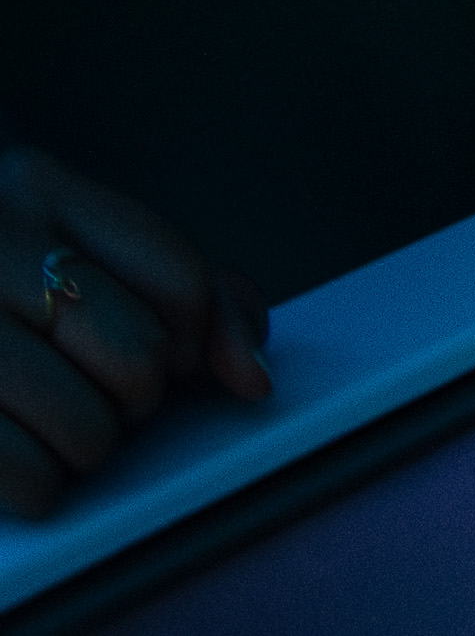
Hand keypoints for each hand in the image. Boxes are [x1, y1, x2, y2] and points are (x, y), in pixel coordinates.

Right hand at [0, 146, 266, 519]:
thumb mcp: (79, 242)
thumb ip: (185, 288)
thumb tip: (252, 376)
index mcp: (37, 188)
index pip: (178, 280)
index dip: (196, 339)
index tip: (175, 357)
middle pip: (138, 356)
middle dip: (136, 394)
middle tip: (97, 388)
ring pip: (85, 424)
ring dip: (86, 445)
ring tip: (53, 421)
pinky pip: (19, 473)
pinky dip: (37, 485)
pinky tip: (23, 460)